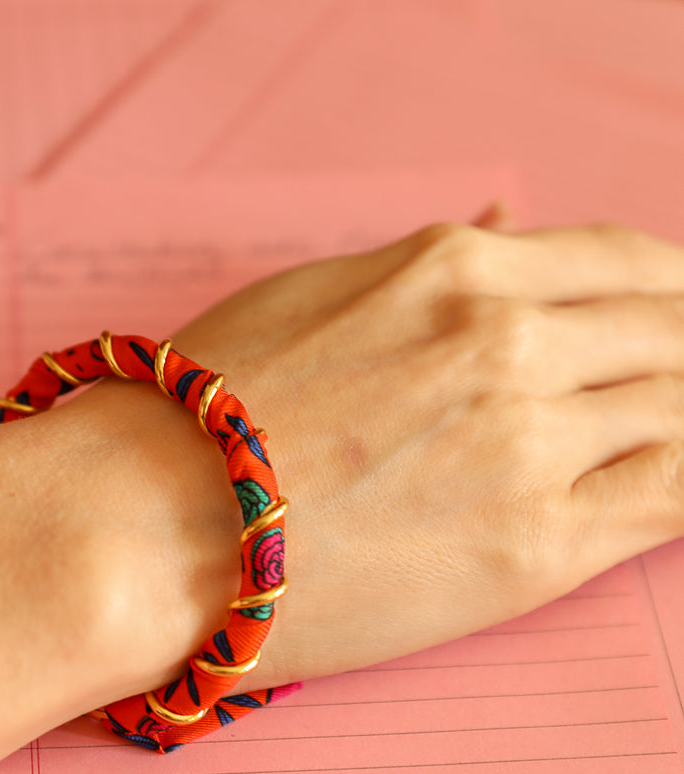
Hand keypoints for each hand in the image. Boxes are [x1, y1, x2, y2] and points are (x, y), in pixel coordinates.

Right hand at [170, 217, 683, 685]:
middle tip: (678, 385)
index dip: (674, 293)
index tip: (677, 322)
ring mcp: (530, 441)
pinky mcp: (535, 545)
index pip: (628, 263)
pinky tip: (683, 487)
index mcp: (459, 271)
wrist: (144, 523)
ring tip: (674, 439)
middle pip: (674, 333)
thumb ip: (432, 266)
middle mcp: (510, 341)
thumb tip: (514, 228)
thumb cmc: (207, 410)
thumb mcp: (316, 294)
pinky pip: (677, 498)